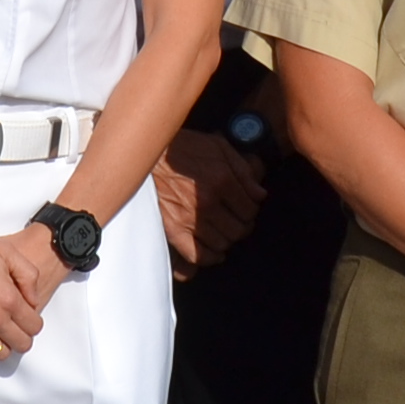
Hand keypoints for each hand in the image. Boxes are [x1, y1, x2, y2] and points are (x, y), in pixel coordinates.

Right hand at [0, 218, 61, 358]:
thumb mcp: (7, 251)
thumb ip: (28, 276)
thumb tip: (32, 300)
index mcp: (8, 298)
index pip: (34, 327)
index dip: (33, 322)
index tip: (26, 316)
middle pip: (21, 345)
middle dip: (22, 335)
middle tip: (14, 325)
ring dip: (2, 343)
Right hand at [156, 127, 264, 275]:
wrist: (144, 155)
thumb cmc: (181, 148)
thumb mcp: (217, 146)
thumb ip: (242, 169)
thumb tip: (260, 194)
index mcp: (222, 179)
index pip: (250, 209)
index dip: (251, 210)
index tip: (246, 207)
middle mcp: (208, 202)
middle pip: (239, 230)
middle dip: (242, 227)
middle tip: (237, 221)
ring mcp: (189, 218)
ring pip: (222, 244)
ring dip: (227, 240)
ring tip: (224, 231)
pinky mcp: (173, 230)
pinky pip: (198, 255)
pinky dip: (209, 257)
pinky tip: (213, 250)